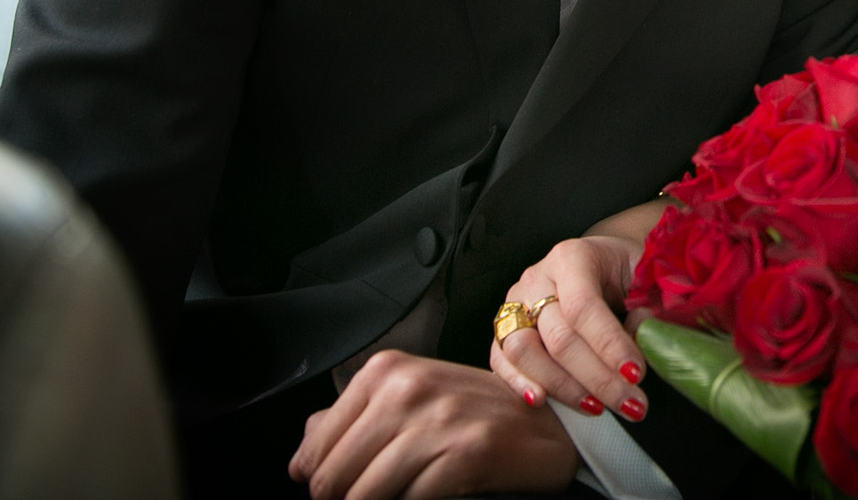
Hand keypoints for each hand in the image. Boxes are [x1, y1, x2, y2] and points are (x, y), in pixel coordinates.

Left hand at [288, 351, 577, 498]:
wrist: (553, 425)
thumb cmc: (480, 414)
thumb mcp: (415, 397)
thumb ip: (355, 417)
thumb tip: (303, 449)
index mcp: (387, 370)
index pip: (316, 444)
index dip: (317, 479)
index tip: (338, 491)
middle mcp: (409, 387)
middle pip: (333, 475)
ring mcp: (439, 419)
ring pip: (364, 495)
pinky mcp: (467, 453)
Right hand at [490, 233, 650, 421]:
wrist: (604, 263)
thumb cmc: (626, 271)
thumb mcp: (646, 275)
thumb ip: (648, 303)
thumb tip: (642, 336)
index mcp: (572, 257)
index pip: (584, 306)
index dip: (608, 344)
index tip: (635, 374)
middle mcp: (538, 278)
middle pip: (558, 336)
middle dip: (597, 377)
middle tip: (632, 404)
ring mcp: (516, 304)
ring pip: (524, 351)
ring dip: (563, 387)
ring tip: (599, 407)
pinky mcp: (504, 329)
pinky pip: (500, 360)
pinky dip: (519, 384)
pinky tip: (543, 402)